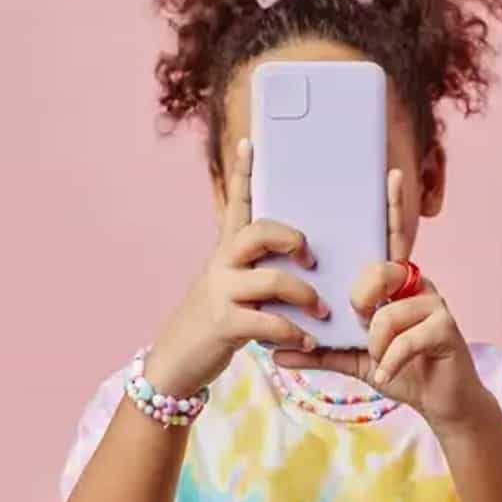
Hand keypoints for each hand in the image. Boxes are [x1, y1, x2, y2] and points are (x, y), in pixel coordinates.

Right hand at [146, 139, 329, 395]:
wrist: (180, 358)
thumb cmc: (221, 319)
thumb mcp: (235, 286)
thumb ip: (261, 268)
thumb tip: (307, 257)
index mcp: (227, 249)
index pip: (236, 203)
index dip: (243, 173)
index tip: (250, 142)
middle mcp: (222, 262)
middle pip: (260, 231)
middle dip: (294, 240)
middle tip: (312, 259)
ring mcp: (222, 291)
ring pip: (273, 279)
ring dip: (306, 295)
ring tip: (321, 311)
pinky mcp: (226, 322)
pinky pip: (271, 320)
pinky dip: (295, 331)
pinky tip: (308, 340)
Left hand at [273, 169, 488, 430]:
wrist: (442, 403)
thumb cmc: (401, 371)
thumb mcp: (353, 360)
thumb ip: (318, 350)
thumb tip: (273, 352)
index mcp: (395, 284)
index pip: (391, 240)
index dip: (391, 208)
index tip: (389, 174)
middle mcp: (417, 284)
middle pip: (379, 271)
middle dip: (362, 301)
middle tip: (362, 325)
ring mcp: (435, 303)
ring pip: (387, 312)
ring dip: (376, 344)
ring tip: (381, 360)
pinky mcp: (446, 327)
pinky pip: (405, 339)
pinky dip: (390, 362)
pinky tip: (390, 374)